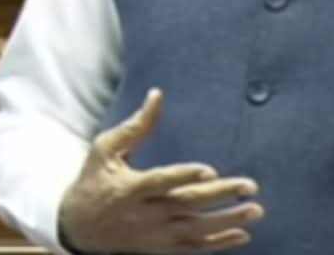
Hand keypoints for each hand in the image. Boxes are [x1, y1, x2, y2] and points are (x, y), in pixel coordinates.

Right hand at [58, 89, 263, 253]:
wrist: (79, 226)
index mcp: (130, 188)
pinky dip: (218, 243)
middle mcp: (144, 214)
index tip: (210, 171)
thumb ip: (135, 126)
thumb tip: (156, 94)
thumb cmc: (95, 179)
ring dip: (227, 222)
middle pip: (187, 205)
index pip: (161, 182)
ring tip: (254, 210)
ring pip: (195, 230)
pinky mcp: (160, 247)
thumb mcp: (105, 149)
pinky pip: (193, 248)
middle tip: (250, 187)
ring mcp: (154, 234)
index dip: (185, 177)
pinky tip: (242, 235)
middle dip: (220, 196)